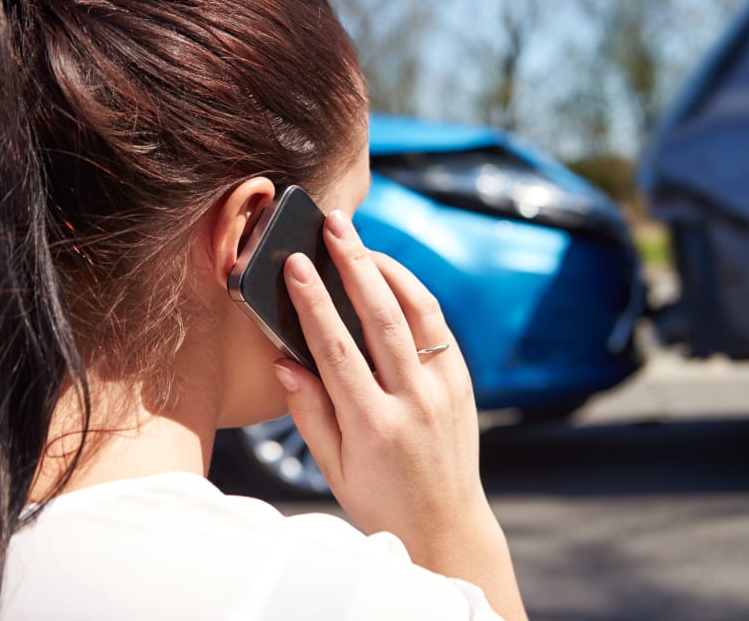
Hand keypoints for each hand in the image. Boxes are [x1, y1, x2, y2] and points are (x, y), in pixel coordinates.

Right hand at [271, 209, 489, 547]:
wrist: (446, 524)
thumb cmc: (380, 499)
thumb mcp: (333, 468)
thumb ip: (309, 413)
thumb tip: (284, 360)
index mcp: (374, 426)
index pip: (337, 349)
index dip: (314, 302)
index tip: (295, 264)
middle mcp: (414, 401)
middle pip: (382, 317)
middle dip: (354, 264)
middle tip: (335, 225)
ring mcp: (445, 390)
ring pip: (419, 312)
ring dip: (389, 269)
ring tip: (361, 241)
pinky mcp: (463, 383)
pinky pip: (438, 327)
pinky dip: (415, 295)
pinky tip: (391, 277)